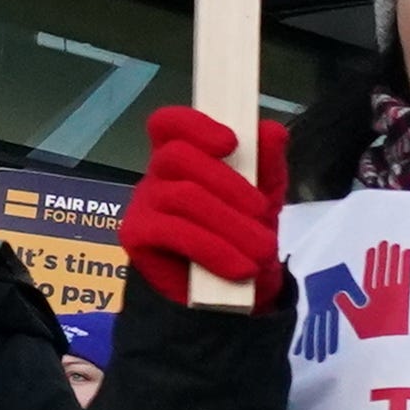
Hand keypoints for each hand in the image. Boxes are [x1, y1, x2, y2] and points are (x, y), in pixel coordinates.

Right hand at [120, 104, 285, 308]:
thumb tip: (272, 131)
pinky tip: (240, 268)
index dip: (195, 125)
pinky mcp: (136, 235)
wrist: (236, 287)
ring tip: (262, 251)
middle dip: (228, 183)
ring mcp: (143, 202)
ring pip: (182, 197)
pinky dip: (213, 250)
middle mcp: (157, 172)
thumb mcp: (265, 193)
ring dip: (230, 225)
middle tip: (264, 212)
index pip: (169, 123)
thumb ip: (267, 161)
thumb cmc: (244, 228)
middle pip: (178, 156)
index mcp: (183, 152)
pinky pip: (171, 233)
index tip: (231, 142)